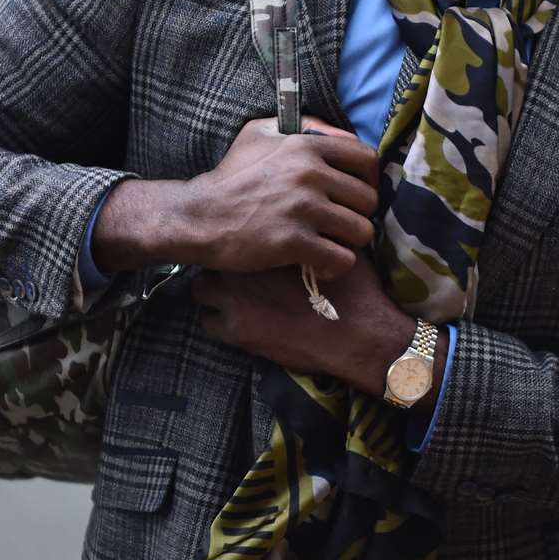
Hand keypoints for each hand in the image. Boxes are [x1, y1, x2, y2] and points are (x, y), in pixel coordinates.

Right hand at [91, 116, 378, 278]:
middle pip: (368, 200)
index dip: (369, 179)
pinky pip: (342, 259)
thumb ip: (302, 126)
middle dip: (359, 215)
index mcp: (305, 146)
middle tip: (340, 224)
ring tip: (331, 245)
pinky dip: (335, 267)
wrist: (200, 216)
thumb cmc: (231, 176)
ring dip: (349, 242)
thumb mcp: (259, 133)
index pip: (367, 159)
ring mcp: (303, 209)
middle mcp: (309, 174)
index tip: (356, 193)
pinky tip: (320, 266)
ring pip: (361, 231)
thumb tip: (337, 133)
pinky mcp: (294, 242)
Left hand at [192, 249, 419, 398]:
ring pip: (201, 287)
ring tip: (233, 295)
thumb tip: (314, 224)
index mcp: (268, 241)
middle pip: (211, 256)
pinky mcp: (236, 331)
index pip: (233, 230)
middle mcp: (245, 266)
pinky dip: (219, 322)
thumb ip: (317, 235)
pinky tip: (239, 321)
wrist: (357, 335)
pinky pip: (208, 323)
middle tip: (236, 268)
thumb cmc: (352, 291)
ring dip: (214, 291)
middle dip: (221, 261)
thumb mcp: (339, 249)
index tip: (247, 245)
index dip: (240, 239)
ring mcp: (235, 299)